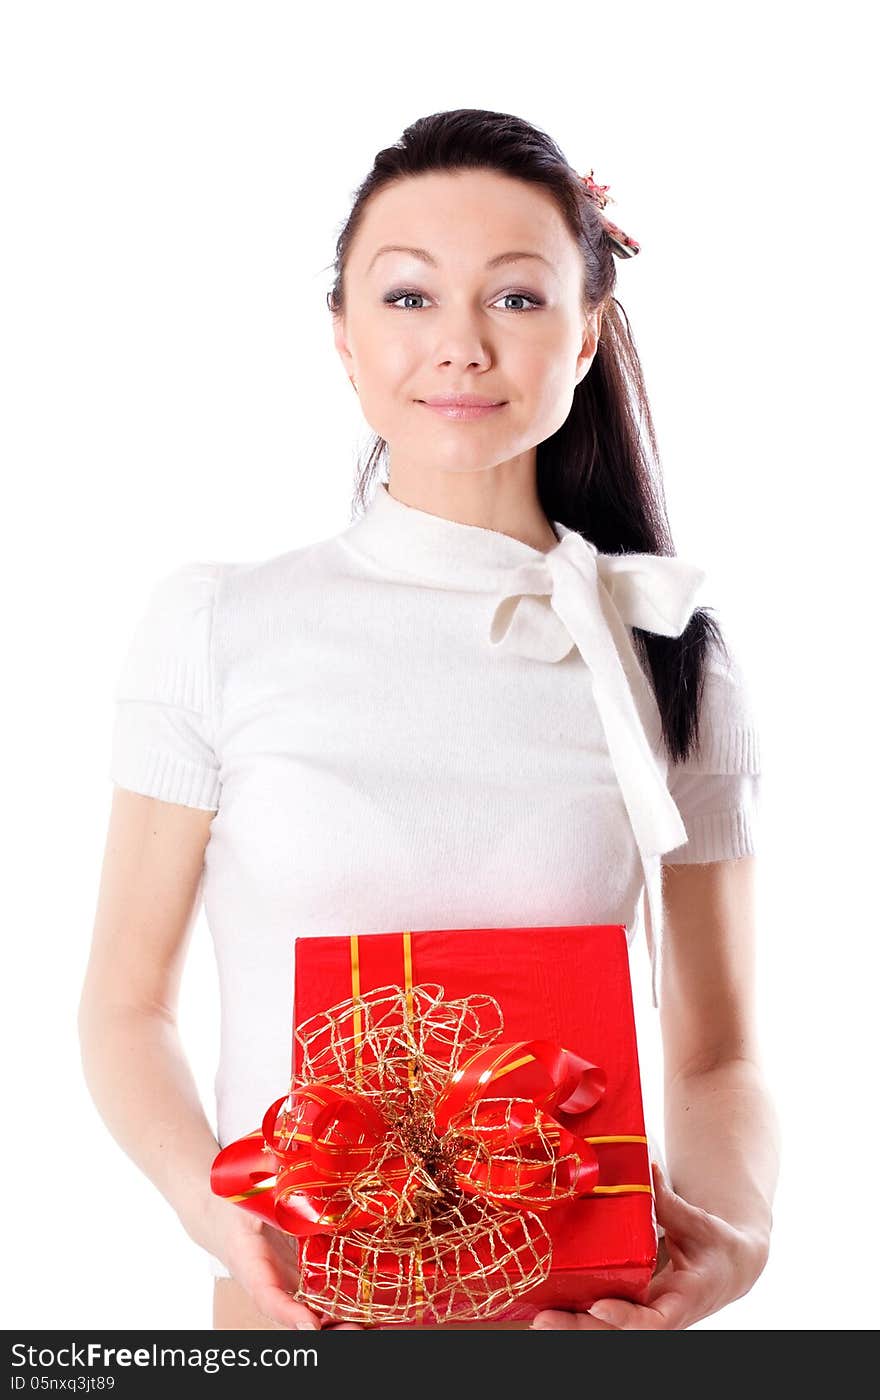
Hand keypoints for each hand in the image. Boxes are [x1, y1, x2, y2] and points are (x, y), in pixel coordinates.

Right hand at [199, 1198, 363, 1330]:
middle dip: (326, 1329)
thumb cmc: (237, 1203)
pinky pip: (326, 1300)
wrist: (225, 1216)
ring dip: (343, 1324)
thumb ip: (271, 1184)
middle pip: (298, 1318)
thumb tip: (294, 1164)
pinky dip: (349, 1310)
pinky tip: (377, 1314)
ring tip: (375, 1326)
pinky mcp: (305, 1280)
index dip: (288, 1313)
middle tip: (356, 1331)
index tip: (309, 1324)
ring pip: (316, 1315)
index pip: (267, 1296)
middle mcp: (272, 1285)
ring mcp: (290, 1286)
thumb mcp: (250, 1192)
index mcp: (251, 1265)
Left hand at [530, 1161, 769, 1330]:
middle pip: (618, 1330)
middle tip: (544, 1319)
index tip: (597, 1306)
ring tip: (538, 1317)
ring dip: (572, 1324)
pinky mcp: (631, 1304)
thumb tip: (648, 1169)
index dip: (624, 1316)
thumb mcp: (700, 1224)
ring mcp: (643, 1312)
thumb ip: (671, 1203)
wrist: (728, 1267)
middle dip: (581, 1327)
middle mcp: (660, 1314)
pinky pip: (602, 1313)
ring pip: (605, 1328)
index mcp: (682, 1300)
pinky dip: (576, 1312)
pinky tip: (547, 1305)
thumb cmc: (717, 1246)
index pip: (653, 1320)